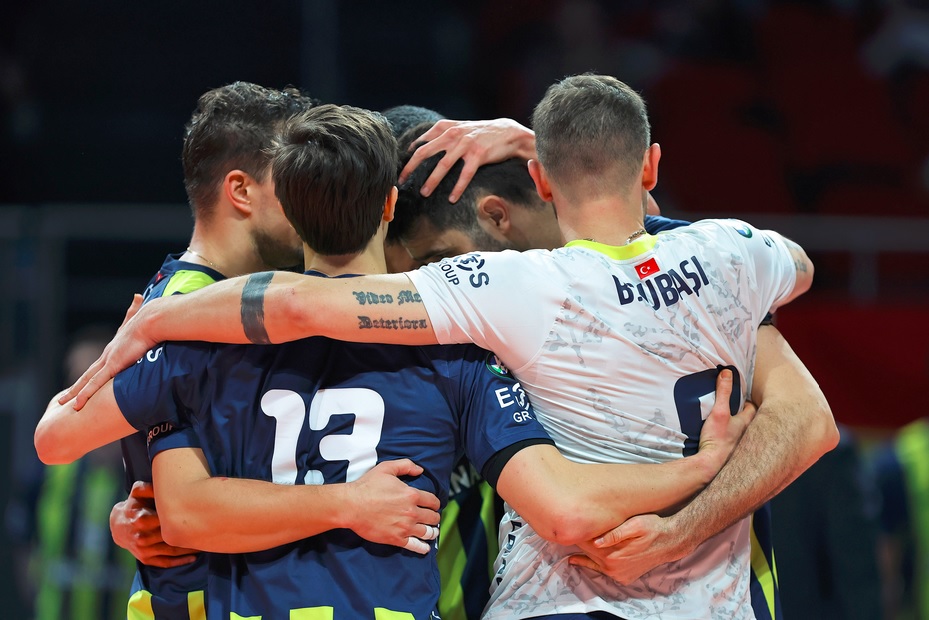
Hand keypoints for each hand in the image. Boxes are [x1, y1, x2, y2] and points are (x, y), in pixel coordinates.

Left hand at [58, 293, 157, 409]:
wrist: (151, 320)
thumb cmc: (149, 320)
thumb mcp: (141, 319)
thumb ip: (136, 311)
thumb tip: (137, 295)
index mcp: (115, 348)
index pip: (100, 364)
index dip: (92, 373)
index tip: (84, 381)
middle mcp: (108, 354)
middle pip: (88, 374)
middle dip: (77, 386)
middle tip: (65, 397)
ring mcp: (109, 360)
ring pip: (87, 381)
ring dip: (75, 392)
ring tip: (62, 403)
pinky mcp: (113, 365)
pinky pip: (95, 383)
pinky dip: (85, 394)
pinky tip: (77, 404)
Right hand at [110, 481, 199, 566]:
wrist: (119, 525)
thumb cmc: (134, 505)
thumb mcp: (138, 493)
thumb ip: (149, 487)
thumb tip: (164, 485)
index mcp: (140, 519)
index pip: (164, 520)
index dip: (181, 518)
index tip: (197, 514)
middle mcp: (141, 537)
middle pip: (170, 537)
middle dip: (189, 534)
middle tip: (208, 530)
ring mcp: (144, 550)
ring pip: (171, 551)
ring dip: (189, 549)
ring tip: (205, 543)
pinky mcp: (146, 559)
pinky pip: (165, 563)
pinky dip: (180, 561)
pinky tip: (194, 557)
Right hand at [344, 459, 441, 554]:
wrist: (351, 505)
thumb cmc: (367, 486)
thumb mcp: (387, 468)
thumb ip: (406, 466)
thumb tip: (420, 470)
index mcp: (411, 495)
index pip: (432, 501)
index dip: (435, 503)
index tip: (433, 505)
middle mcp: (412, 512)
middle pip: (432, 517)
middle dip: (434, 517)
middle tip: (433, 518)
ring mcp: (405, 527)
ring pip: (427, 532)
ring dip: (432, 532)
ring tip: (432, 532)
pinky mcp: (396, 539)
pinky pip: (415, 546)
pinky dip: (423, 548)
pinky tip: (426, 548)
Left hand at [398, 118, 535, 202]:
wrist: (508, 132)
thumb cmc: (482, 133)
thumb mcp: (460, 127)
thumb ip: (442, 132)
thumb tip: (420, 143)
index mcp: (446, 127)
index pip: (421, 141)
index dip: (409, 155)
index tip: (401, 168)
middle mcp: (453, 134)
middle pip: (425, 152)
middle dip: (411, 168)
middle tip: (402, 181)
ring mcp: (466, 144)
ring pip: (443, 165)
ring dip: (432, 181)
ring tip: (424, 193)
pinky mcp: (478, 155)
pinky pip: (465, 175)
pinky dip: (457, 188)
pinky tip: (452, 198)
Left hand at [569, 513, 686, 582]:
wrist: (670, 542)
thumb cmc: (652, 527)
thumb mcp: (635, 525)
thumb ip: (615, 533)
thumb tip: (596, 541)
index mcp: (612, 554)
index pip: (586, 544)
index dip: (576, 535)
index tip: (566, 525)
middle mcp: (613, 567)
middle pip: (587, 554)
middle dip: (577, 543)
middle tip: (565, 533)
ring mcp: (618, 575)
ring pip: (593, 564)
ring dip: (584, 555)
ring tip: (570, 548)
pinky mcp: (623, 578)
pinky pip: (603, 571)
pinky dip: (595, 563)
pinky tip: (587, 556)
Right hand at [696, 369, 755, 475]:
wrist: (711, 465)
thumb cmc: (717, 439)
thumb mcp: (719, 411)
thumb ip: (723, 392)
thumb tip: (727, 372)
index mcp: (746, 423)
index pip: (752, 408)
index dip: (746, 400)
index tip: (739, 395)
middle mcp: (746, 434)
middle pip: (748, 420)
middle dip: (742, 413)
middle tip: (732, 407)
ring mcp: (739, 445)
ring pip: (740, 432)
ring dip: (735, 426)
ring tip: (724, 421)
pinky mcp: (729, 453)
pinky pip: (731, 442)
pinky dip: (728, 437)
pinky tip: (718, 437)